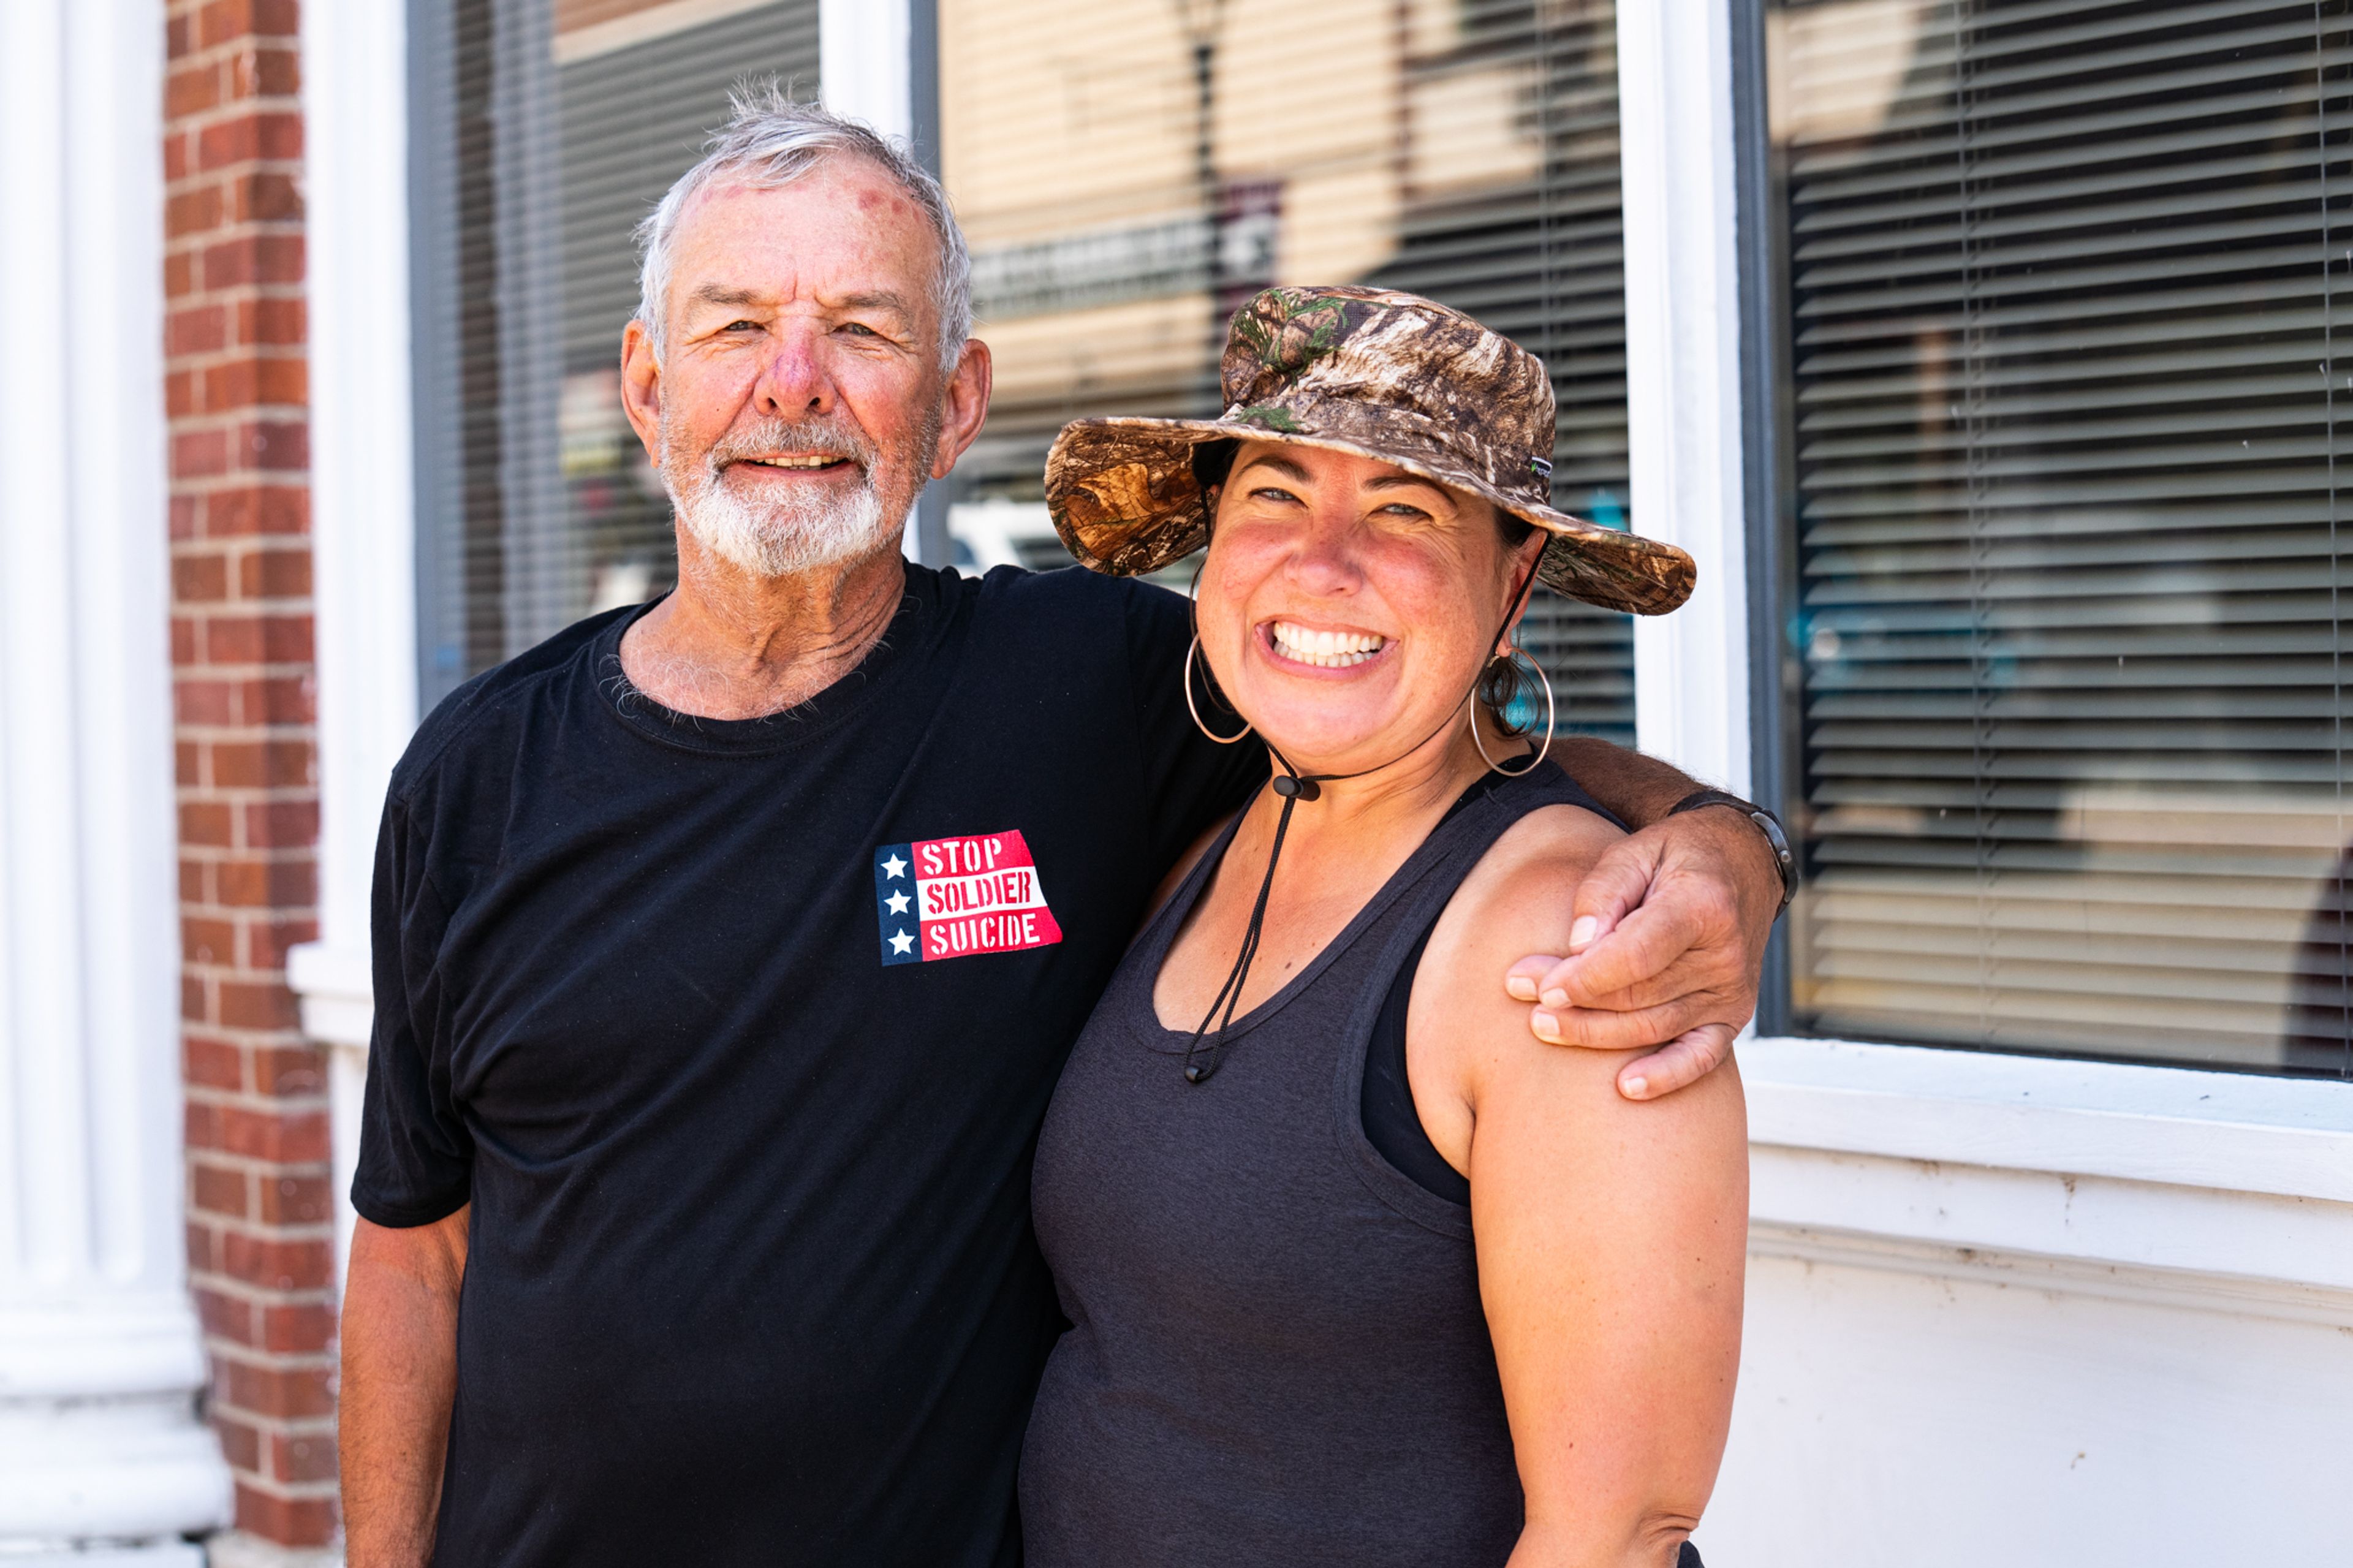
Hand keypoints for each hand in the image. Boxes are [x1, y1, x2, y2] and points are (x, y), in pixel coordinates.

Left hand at [1505, 804, 1780, 1099]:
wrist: (1739, 866)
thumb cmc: (1676, 857)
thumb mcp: (1635, 851)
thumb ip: (1603, 891)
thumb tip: (1578, 944)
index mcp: (1702, 905)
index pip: (1636, 955)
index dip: (1585, 977)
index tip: (1540, 986)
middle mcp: (1724, 955)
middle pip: (1639, 994)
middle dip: (1575, 1002)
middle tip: (1521, 994)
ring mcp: (1731, 992)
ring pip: (1654, 1027)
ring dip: (1595, 1033)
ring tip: (1544, 1027)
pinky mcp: (1732, 1016)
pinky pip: (1701, 1057)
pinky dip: (1666, 1076)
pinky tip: (1626, 1088)